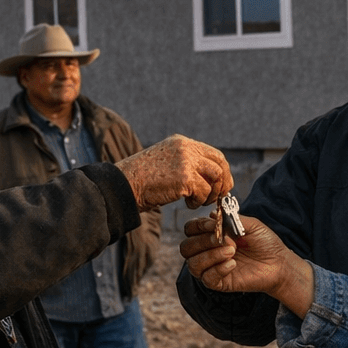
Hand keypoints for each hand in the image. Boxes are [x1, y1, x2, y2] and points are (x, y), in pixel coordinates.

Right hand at [115, 134, 231, 208]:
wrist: (124, 185)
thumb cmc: (142, 179)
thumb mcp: (166, 163)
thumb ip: (186, 164)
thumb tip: (209, 178)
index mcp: (181, 142)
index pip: (213, 154)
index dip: (222, 171)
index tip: (222, 185)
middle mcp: (185, 148)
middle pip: (220, 163)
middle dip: (223, 182)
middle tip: (218, 197)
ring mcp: (186, 161)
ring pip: (216, 177)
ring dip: (211, 194)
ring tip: (197, 202)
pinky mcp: (184, 177)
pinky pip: (204, 192)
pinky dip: (199, 201)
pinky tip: (187, 204)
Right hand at [180, 214, 314, 312]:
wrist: (279, 263)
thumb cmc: (265, 242)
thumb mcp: (250, 224)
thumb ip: (231, 218)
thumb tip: (211, 215)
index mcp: (211, 234)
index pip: (190, 230)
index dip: (197, 226)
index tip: (213, 225)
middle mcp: (207, 251)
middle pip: (186, 247)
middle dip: (202, 242)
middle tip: (225, 240)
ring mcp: (212, 267)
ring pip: (193, 264)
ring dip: (210, 256)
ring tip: (232, 251)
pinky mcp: (219, 283)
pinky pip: (207, 279)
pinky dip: (217, 270)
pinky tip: (233, 264)